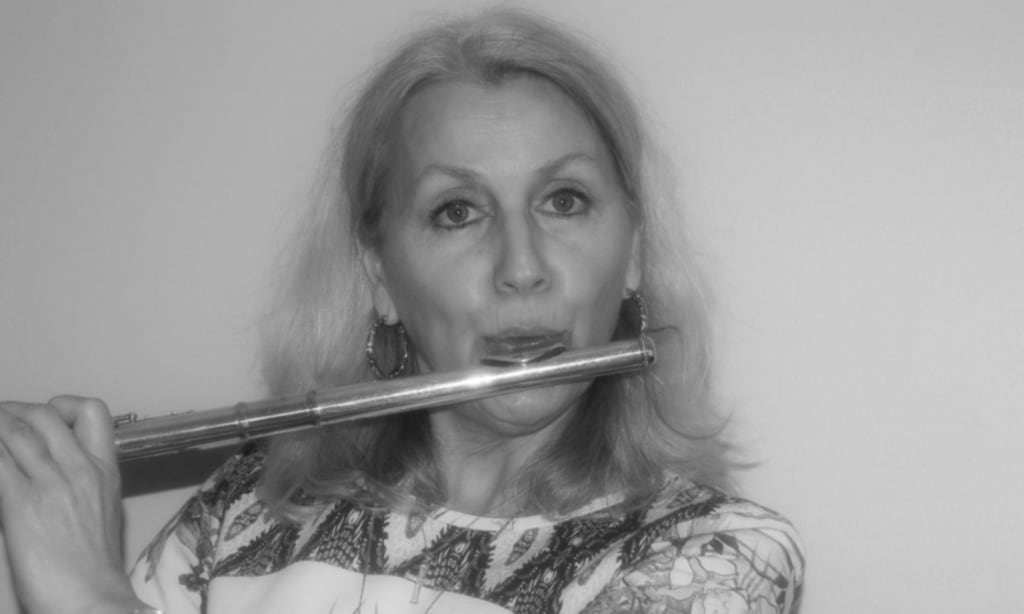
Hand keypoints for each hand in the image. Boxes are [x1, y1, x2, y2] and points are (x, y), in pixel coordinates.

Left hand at [0, 396, 140, 613]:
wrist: (90, 598)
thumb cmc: (93, 568)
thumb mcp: (101, 513)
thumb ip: (77, 486)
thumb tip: (42, 474)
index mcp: (105, 470)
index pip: (93, 412)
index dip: (63, 405)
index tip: (46, 418)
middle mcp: (79, 469)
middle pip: (44, 415)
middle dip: (14, 411)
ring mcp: (50, 484)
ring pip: (14, 432)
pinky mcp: (20, 504)